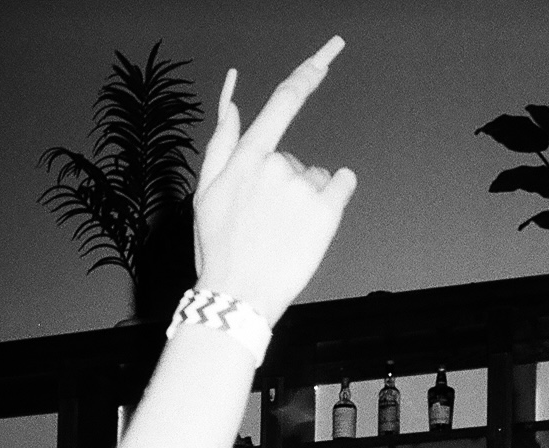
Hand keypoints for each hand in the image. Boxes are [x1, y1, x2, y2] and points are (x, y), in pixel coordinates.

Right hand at [193, 38, 356, 324]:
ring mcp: (303, 188)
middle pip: (294, 160)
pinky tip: (312, 224)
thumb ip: (221, 141)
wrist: (238, 297)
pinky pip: (343, 184)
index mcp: (247, 157)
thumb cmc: (218, 249)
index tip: (330, 50)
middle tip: (265, 225)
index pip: (283, 102)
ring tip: (282, 234)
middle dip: (285, 186)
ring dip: (305, 201)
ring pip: (315, 178)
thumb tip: (234, 99)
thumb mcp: (205, 193)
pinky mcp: (326, 211)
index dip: (309, 72)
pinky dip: (336, 197)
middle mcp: (277, 165)